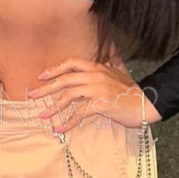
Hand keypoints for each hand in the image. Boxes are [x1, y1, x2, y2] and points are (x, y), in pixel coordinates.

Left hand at [29, 57, 161, 131]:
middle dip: (46, 89)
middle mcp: (95, 76)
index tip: (41, 77)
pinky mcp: (101, 104)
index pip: (71, 64)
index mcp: (97, 67)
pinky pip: (80, 113)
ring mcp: (97, 90)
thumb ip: (110, 61)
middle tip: (32, 96)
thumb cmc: (130, 90)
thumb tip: (106, 49)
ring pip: (69, 96)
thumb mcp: (119, 71)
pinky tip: (60, 128)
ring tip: (42, 116)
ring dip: (53, 108)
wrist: (146, 103)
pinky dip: (68, 122)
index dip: (54, 69)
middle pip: (65, 80)